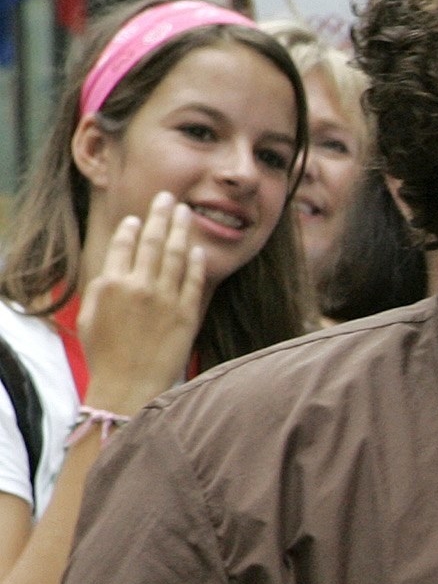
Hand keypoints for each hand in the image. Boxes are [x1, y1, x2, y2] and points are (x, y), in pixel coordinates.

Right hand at [75, 194, 209, 417]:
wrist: (129, 385)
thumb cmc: (105, 353)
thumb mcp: (92, 314)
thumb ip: (104, 285)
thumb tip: (116, 264)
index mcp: (112, 283)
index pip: (124, 245)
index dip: (132, 228)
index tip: (138, 218)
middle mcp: (140, 286)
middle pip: (154, 242)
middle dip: (161, 215)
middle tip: (169, 198)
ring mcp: (166, 299)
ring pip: (177, 256)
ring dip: (182, 231)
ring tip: (186, 213)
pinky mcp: (187, 314)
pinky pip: (195, 281)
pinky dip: (197, 263)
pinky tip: (199, 249)